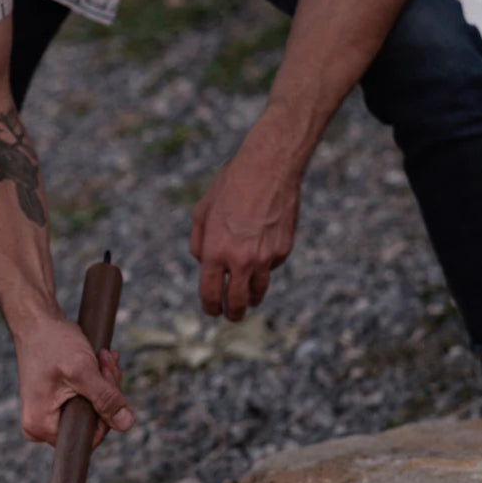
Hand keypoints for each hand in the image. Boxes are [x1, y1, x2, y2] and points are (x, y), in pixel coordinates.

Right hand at [14, 318, 132, 446]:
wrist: (36, 321)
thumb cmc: (52, 342)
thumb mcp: (82, 370)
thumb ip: (105, 398)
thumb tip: (126, 424)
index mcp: (41, 427)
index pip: (89, 437)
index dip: (106, 413)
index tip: (105, 379)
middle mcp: (39, 427)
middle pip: (90, 423)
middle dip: (105, 392)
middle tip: (105, 362)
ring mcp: (46, 416)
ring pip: (90, 410)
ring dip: (103, 384)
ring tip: (101, 357)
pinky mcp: (53, 404)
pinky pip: (83, 401)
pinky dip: (95, 382)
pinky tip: (98, 362)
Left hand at [189, 140, 301, 320]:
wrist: (269, 167)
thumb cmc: (231, 186)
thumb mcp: (201, 212)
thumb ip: (198, 243)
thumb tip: (202, 263)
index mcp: (216, 252)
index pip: (210, 294)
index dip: (210, 307)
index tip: (213, 310)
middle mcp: (241, 260)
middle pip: (237, 303)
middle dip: (233, 314)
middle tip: (232, 316)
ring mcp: (265, 257)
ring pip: (258, 291)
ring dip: (252, 298)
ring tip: (249, 299)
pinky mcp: (283, 250)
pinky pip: (272, 266)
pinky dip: (266, 266)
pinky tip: (263, 251)